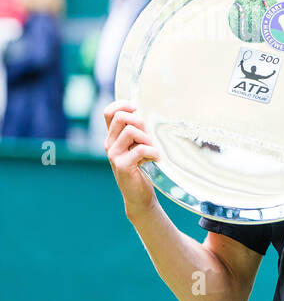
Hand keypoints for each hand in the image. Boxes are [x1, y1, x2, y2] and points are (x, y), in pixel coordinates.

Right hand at [103, 100, 160, 218]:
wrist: (139, 195)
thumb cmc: (143, 168)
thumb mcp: (140, 146)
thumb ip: (140, 131)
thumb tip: (148, 112)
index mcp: (113, 136)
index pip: (109, 111)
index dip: (123, 105)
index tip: (138, 110)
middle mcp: (110, 143)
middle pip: (121, 117)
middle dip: (140, 122)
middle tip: (149, 137)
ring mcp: (114, 154)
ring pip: (131, 131)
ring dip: (148, 139)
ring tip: (153, 150)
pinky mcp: (122, 165)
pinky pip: (140, 149)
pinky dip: (153, 152)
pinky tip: (156, 159)